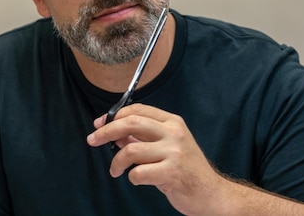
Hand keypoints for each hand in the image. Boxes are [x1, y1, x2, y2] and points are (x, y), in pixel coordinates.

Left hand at [87, 103, 230, 215]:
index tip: (98, 124)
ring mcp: (174, 152)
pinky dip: (131, 178)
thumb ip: (142, 138)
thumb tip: (114, 133)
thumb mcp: (166, 147)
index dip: (114, 115)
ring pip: (131, 150)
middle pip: (131, 123)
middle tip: (92, 139)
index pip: (137, 110)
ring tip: (116, 170)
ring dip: (117, 162)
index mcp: (171, 122)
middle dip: (106, 131)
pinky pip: (139, 173)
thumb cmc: (185, 170)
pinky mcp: (173, 172)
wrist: (211, 193)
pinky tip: (137, 180)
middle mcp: (174, 133)